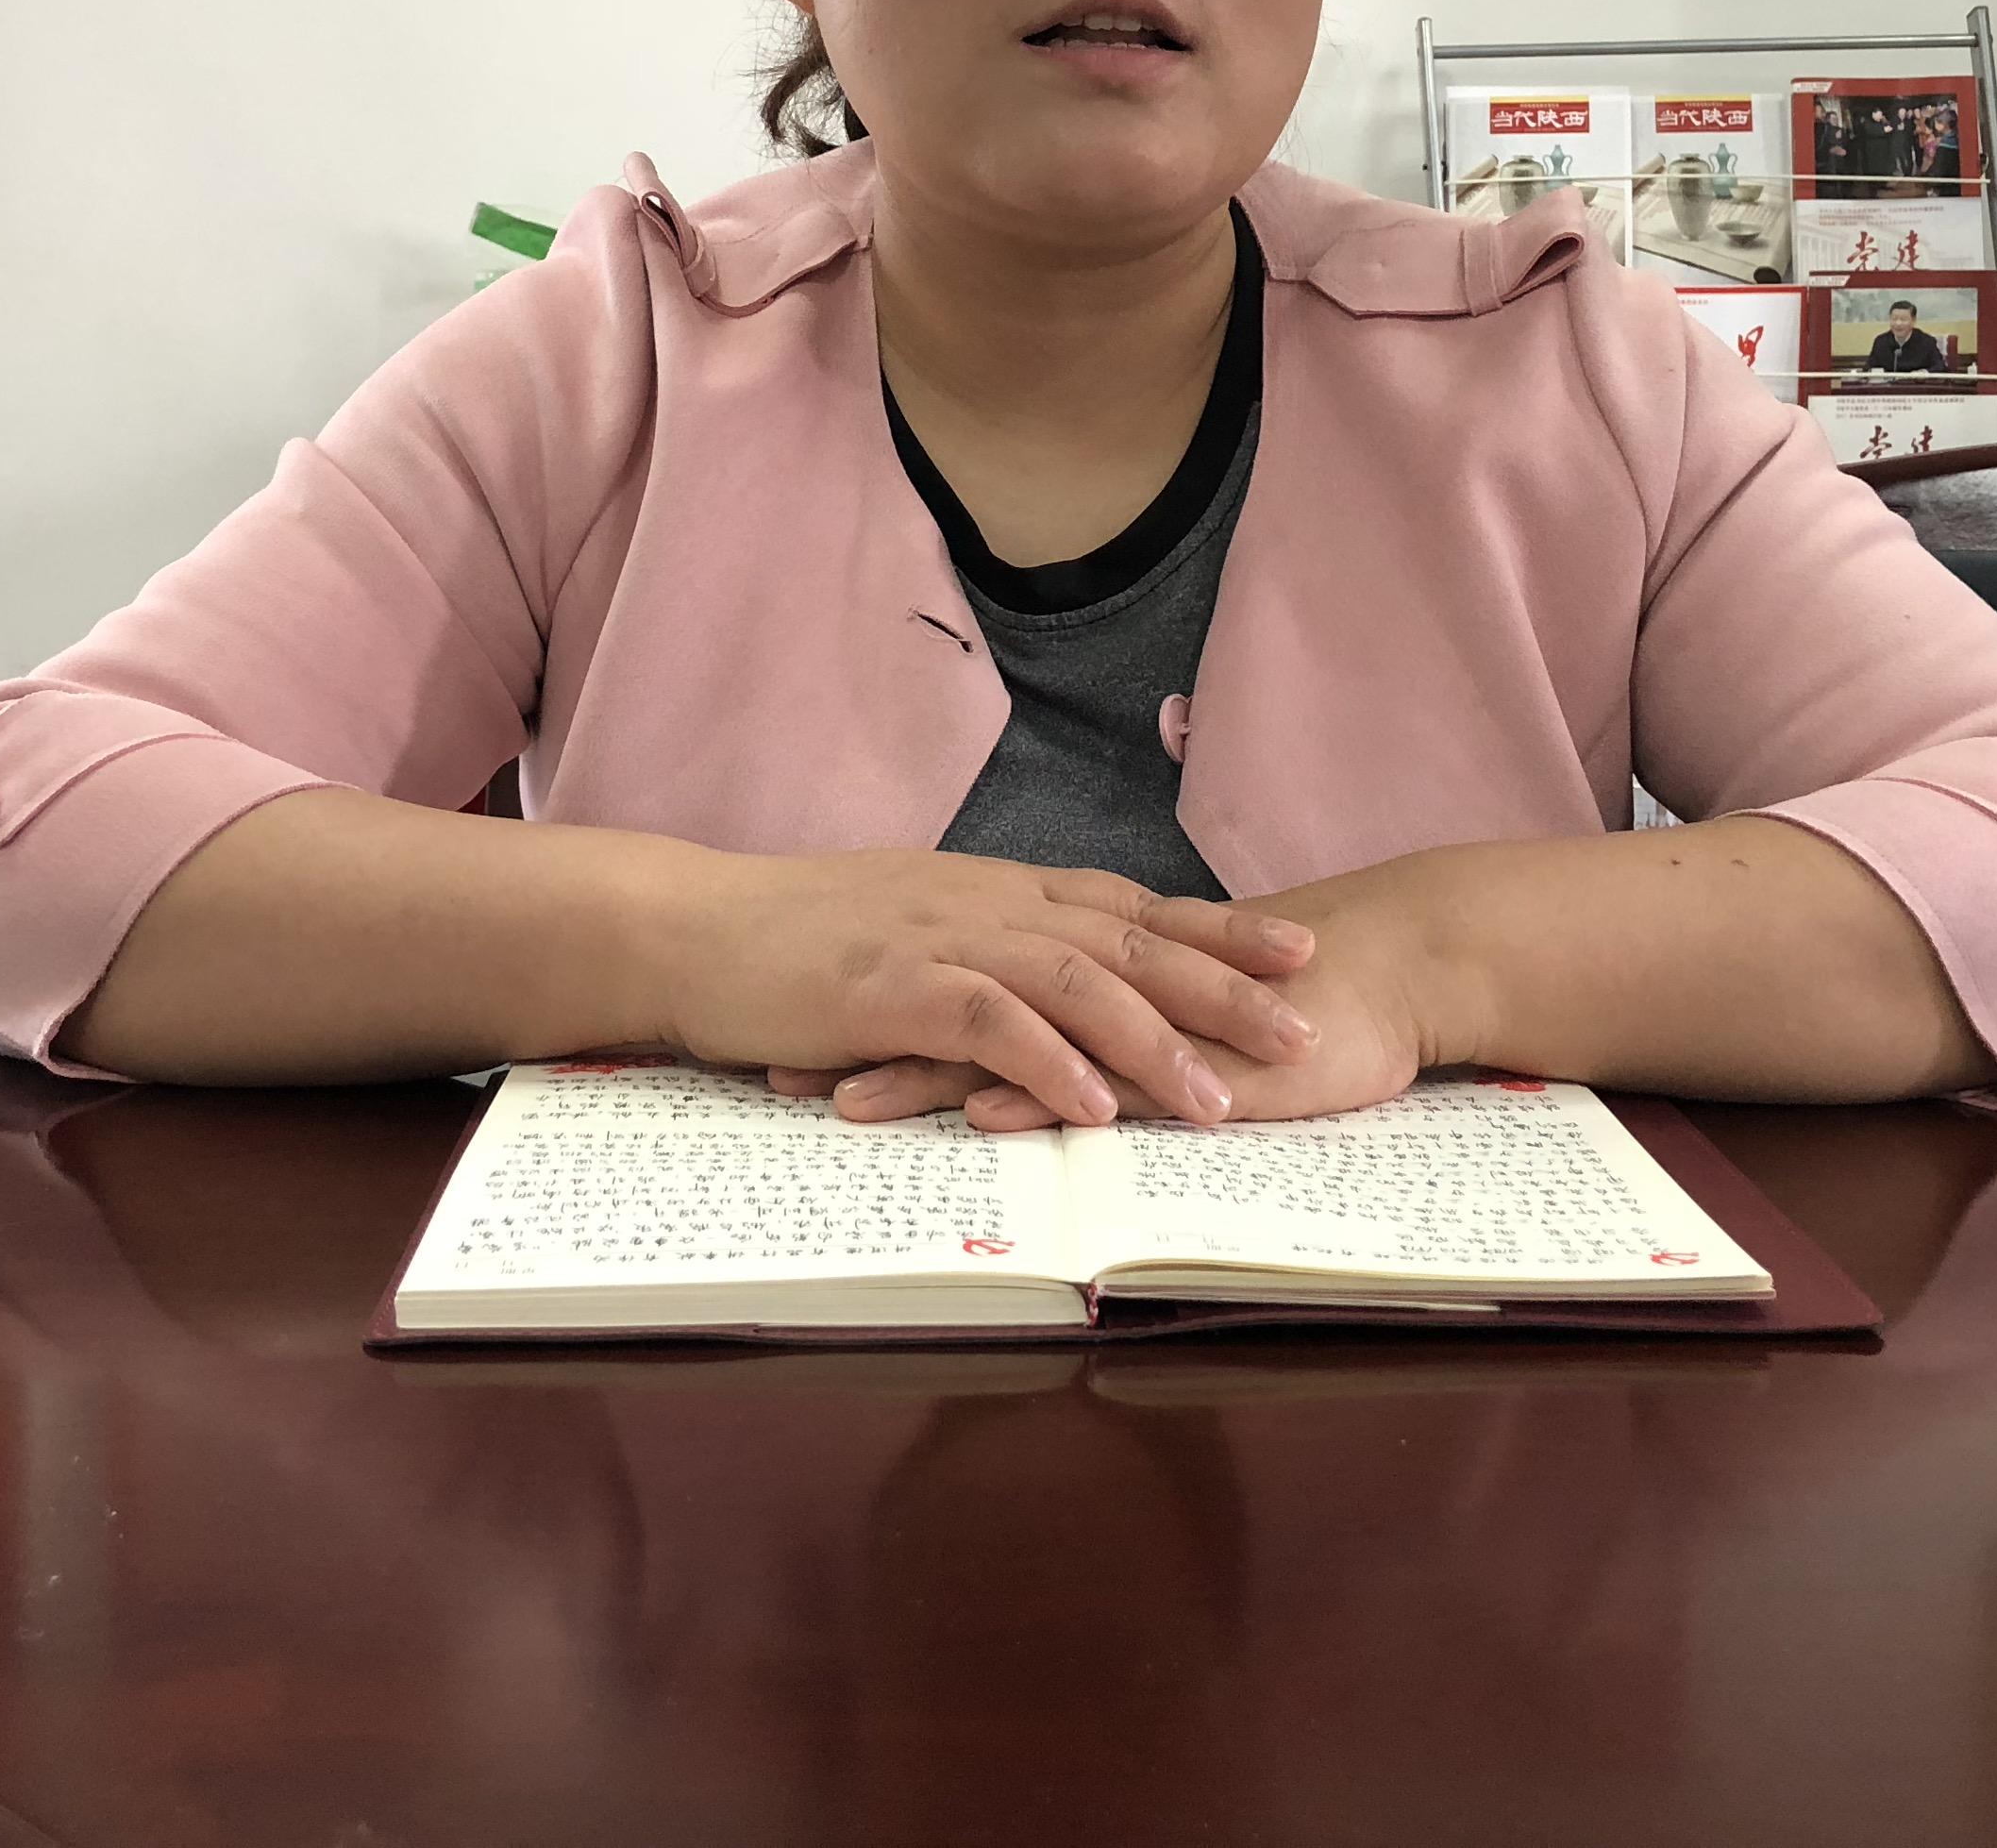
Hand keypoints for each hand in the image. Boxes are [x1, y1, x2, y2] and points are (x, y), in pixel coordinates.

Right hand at [658, 846, 1319, 1127]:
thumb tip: (1055, 985)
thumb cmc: (795, 938)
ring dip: (1153, 1042)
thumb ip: (986, 948)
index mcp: (996, 890)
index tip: (1299, 952)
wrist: (691, 927)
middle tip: (1305, 1028)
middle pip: (1129, 939)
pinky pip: (987, 1023)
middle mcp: (985, 904)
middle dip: (1225, 985)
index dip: (1219, 928)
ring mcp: (939, 940)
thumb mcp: (912, 927)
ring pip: (1074, 980)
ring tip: (1219, 1101)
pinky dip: (1047, 1063)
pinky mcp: (888, 988)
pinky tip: (1094, 1106)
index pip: (1131, 905)